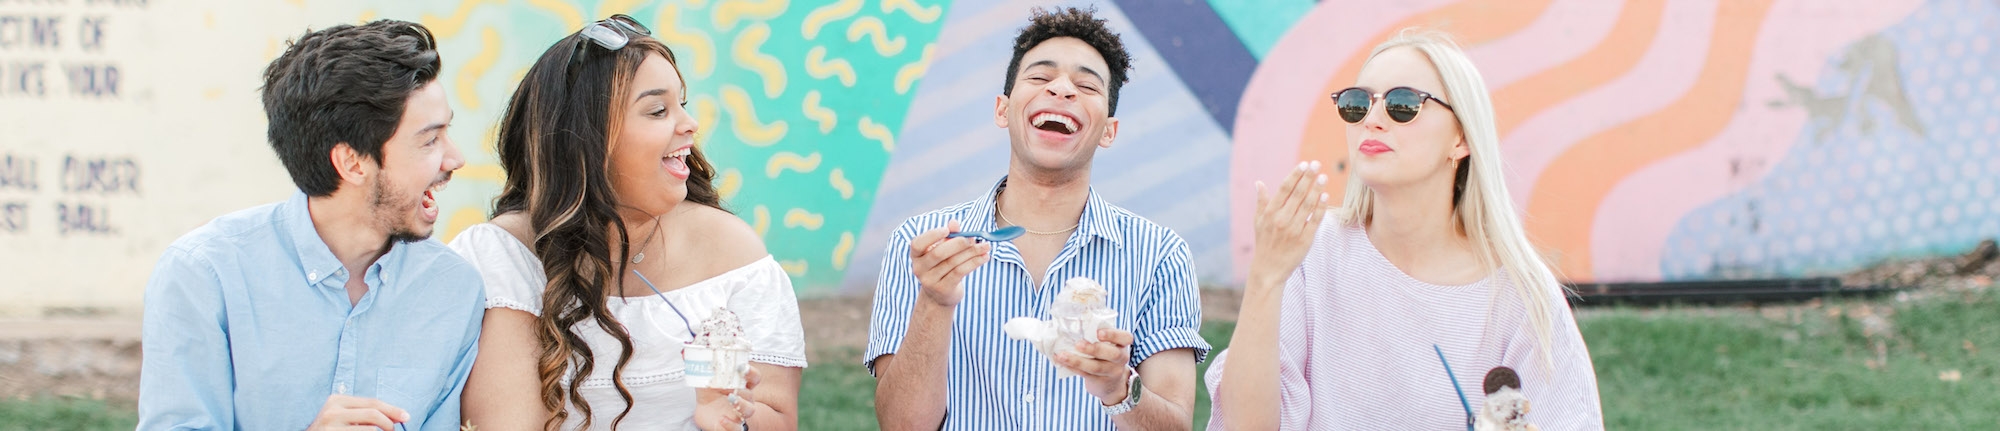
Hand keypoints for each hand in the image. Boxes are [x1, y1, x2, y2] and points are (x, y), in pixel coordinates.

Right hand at [307, 394, 407, 430]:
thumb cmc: (330, 429)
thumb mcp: (344, 416)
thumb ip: (365, 413)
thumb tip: (397, 416)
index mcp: (337, 400)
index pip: (373, 403)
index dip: (392, 409)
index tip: (406, 417)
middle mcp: (332, 411)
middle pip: (373, 414)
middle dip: (389, 424)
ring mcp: (330, 427)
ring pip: (370, 430)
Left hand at [694, 366, 762, 430]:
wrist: (704, 409)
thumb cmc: (710, 390)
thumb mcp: (706, 378)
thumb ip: (706, 367)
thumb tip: (696, 350)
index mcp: (742, 384)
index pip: (754, 378)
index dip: (751, 372)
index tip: (742, 367)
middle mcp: (744, 399)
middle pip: (751, 394)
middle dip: (743, 390)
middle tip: (732, 387)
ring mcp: (740, 413)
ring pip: (749, 410)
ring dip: (741, 405)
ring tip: (730, 399)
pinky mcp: (733, 426)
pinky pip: (738, 429)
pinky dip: (731, 425)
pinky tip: (722, 420)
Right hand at [909, 220, 991, 306]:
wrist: (939, 295)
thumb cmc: (941, 266)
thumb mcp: (942, 249)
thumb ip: (948, 236)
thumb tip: (954, 222)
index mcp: (916, 255)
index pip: (917, 244)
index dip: (932, 236)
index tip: (947, 229)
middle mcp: (919, 269)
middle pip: (939, 253)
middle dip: (958, 243)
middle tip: (974, 238)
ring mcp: (930, 281)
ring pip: (953, 262)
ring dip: (972, 252)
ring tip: (986, 246)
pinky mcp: (943, 289)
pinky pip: (960, 272)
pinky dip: (974, 263)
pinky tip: (984, 257)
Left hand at [1054, 328, 1135, 405]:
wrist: (1112, 384)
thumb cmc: (1105, 356)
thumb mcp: (1108, 345)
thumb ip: (1096, 335)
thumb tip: (1070, 323)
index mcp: (1122, 344)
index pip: (1126, 338)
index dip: (1113, 335)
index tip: (1099, 333)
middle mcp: (1121, 358)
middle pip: (1112, 354)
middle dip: (1094, 349)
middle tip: (1078, 344)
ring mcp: (1112, 372)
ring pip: (1096, 367)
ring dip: (1077, 360)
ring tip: (1062, 355)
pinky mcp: (1100, 381)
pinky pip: (1086, 374)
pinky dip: (1072, 367)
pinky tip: (1062, 362)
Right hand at [1249, 161, 1326, 286]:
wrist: (1269, 269)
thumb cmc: (1264, 242)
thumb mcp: (1258, 221)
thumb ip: (1261, 201)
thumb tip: (1259, 183)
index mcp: (1270, 213)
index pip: (1284, 189)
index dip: (1295, 175)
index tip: (1304, 164)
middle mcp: (1281, 219)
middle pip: (1297, 194)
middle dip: (1308, 178)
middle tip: (1317, 164)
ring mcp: (1293, 229)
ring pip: (1307, 205)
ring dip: (1316, 189)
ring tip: (1324, 177)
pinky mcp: (1304, 240)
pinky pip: (1314, 221)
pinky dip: (1320, 208)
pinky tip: (1325, 196)